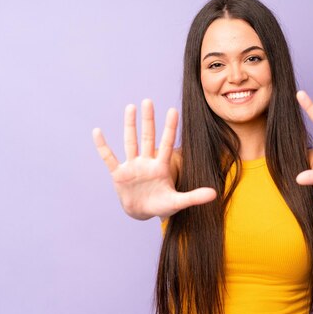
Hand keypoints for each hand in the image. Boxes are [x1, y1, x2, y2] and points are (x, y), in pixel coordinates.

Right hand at [92, 99, 216, 219]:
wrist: (142, 212)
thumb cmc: (161, 205)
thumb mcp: (177, 202)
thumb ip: (194, 197)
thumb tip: (215, 194)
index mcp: (161, 167)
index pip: (166, 144)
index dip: (169, 128)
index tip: (173, 110)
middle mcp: (147, 163)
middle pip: (148, 138)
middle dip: (148, 120)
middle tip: (148, 101)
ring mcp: (132, 166)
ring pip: (130, 142)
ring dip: (129, 126)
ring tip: (130, 107)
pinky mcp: (119, 174)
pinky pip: (109, 157)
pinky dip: (103, 146)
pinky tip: (97, 132)